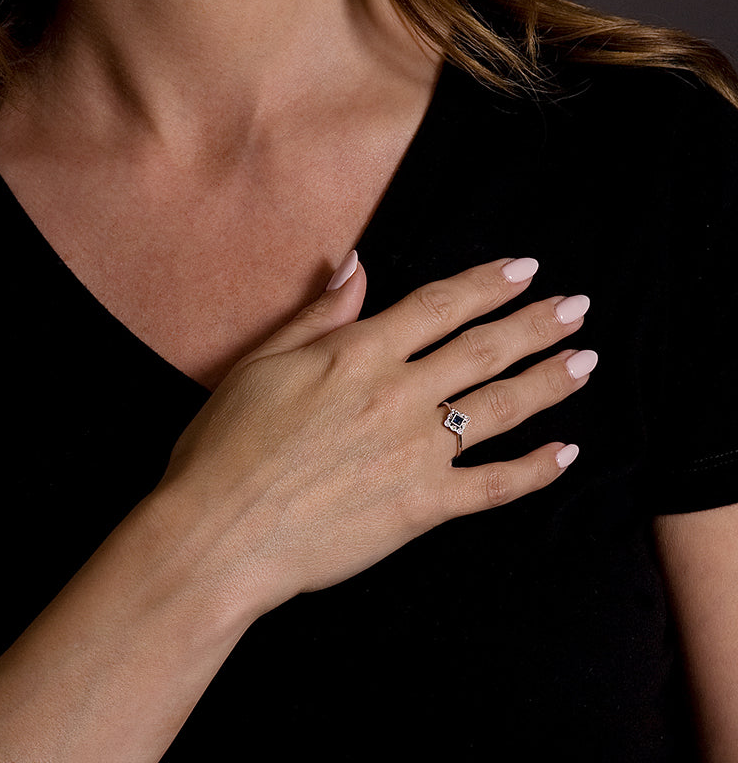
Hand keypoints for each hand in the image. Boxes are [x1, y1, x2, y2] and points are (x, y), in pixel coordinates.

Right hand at [155, 255, 595, 615]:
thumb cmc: (225, 447)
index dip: (487, 284)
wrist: (217, 535)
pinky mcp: (422, 507)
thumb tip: (357, 266)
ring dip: (548, 382)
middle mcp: (399, 395)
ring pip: (502, 408)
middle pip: (485, 349)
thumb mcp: (261, 363)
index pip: (440, 305)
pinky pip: (494, 487)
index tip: (525, 270)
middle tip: (578, 307)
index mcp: (359, 354)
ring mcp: (416, 452)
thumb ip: (319, 315)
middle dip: (537, 324)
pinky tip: (566, 454)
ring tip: (585, 362)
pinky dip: (535, 471)